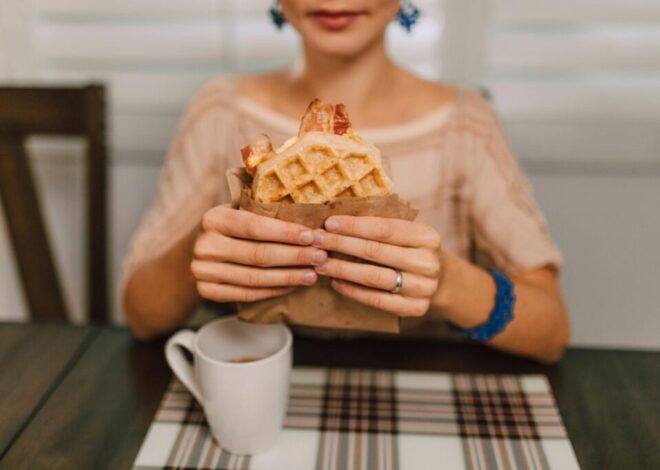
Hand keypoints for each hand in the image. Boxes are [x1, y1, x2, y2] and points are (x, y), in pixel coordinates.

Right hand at [191, 206, 326, 302]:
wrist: (201, 249)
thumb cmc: (232, 228)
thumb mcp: (240, 211)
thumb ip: (265, 213)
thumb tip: (311, 221)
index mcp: (214, 218)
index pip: (255, 227)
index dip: (286, 233)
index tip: (311, 236)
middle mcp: (205, 245)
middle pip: (258, 254)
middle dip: (294, 256)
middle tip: (320, 256)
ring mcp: (202, 271)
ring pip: (254, 278)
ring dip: (288, 277)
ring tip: (312, 274)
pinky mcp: (207, 291)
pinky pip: (247, 294)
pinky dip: (273, 290)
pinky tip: (293, 285)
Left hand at [312, 216, 441, 316]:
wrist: (441, 281)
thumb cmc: (411, 250)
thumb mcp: (407, 233)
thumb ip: (380, 226)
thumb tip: (336, 220)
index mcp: (427, 236)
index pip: (384, 228)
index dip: (354, 225)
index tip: (329, 223)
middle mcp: (428, 262)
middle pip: (376, 251)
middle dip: (341, 244)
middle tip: (316, 241)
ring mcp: (423, 287)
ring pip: (374, 276)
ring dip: (342, 269)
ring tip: (320, 262)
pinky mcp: (415, 308)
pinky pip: (377, 299)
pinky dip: (353, 290)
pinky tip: (335, 282)